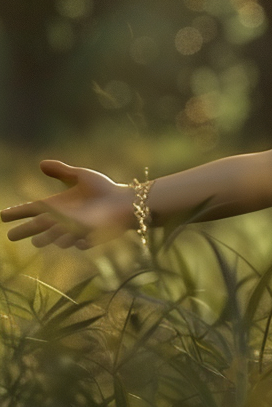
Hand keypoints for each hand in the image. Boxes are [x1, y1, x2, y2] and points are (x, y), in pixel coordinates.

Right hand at [1, 160, 134, 248]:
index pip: (32, 210)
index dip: (17, 212)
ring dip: (51, 237)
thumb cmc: (104, 189)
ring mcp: (75, 231)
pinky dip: (79, 241)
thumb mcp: (81, 176)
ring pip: (55, 238)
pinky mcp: (89, 237)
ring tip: (47, 235)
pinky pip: (80, 243)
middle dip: (25, 231)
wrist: (125, 201)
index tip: (2, 215)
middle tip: (12, 235)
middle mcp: (62, 220)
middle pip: (38, 228)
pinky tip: (80, 239)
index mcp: (57, 206)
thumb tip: (41, 163)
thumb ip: (62, 171)